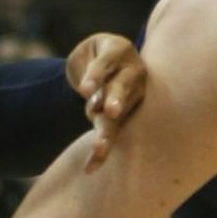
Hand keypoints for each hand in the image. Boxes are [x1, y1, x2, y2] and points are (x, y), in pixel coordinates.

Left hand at [64, 32, 147, 171]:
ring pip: (118, 117)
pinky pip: (114, 135)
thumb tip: (90, 95)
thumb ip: (86, 70)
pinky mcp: (125, 119)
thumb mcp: (84, 54)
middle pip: (122, 88)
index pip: (106, 61)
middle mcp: (132, 73)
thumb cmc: (94, 57)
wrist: (109, 69)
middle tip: (110, 111)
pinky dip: (100, 153)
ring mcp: (132, 97)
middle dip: (116, 100)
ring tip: (99, 148)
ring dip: (107, 132)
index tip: (84, 91)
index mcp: (119, 50)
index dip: (95, 75)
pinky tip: (89, 167)